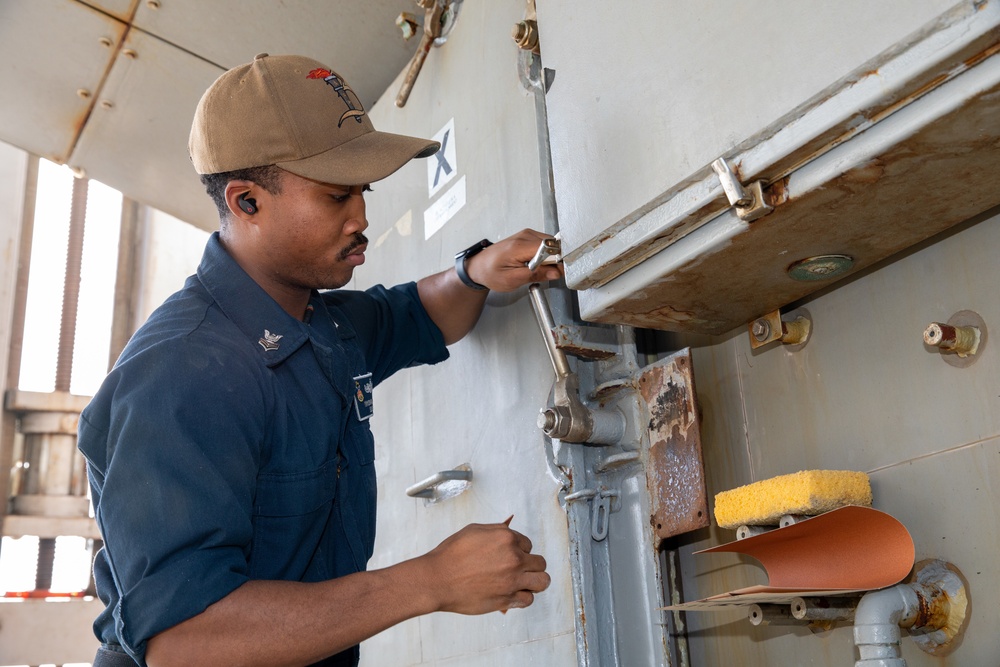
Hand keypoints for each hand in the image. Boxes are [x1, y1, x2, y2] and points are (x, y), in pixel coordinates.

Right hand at [420, 520, 550, 614]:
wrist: (437, 579)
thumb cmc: (451, 555)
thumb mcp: (474, 531)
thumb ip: (496, 531)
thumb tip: (508, 533)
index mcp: (506, 538)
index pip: (528, 544)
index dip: (520, 550)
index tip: (511, 556)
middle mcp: (514, 558)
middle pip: (540, 562)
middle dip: (531, 565)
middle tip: (520, 570)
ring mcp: (512, 580)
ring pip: (542, 581)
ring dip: (535, 581)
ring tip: (525, 583)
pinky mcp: (507, 599)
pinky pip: (528, 599)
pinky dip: (523, 597)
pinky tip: (513, 594)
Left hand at [465, 229, 563, 291]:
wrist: (479, 266)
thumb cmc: (491, 272)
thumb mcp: (512, 280)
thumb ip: (536, 275)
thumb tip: (556, 272)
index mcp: (520, 246)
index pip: (550, 248)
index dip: (557, 261)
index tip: (557, 272)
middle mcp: (525, 236)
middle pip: (554, 245)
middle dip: (554, 261)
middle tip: (544, 273)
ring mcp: (527, 234)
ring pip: (552, 245)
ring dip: (550, 259)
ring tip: (536, 268)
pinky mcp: (529, 236)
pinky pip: (545, 245)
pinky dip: (545, 255)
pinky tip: (534, 263)